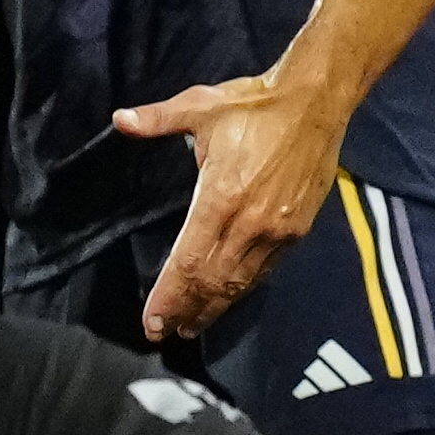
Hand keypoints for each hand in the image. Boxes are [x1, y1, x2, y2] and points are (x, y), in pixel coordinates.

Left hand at [114, 70, 351, 338]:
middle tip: (164, 333)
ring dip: (214, 308)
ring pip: (240, 283)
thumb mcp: (200, 105)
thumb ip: (157, 120)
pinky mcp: (297, 229)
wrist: (316, 100)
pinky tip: (229, 298)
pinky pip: (265, 269)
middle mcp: (249, 223)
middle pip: (212, 283)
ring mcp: (276, 230)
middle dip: (186, 311)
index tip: (153, 322)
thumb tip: (119, 120)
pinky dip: (243, 289)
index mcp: (220, 198)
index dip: (168, 296)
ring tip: (192, 326)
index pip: (187, 262)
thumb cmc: (254, 103)